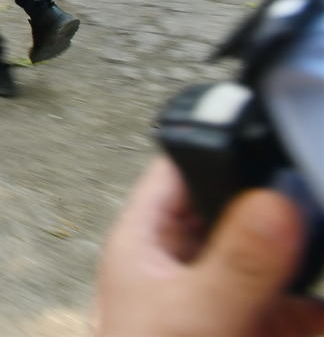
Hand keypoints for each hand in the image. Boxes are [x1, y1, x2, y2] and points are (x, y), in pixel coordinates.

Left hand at [98, 159, 323, 336]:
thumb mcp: (194, 314)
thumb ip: (236, 262)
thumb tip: (273, 202)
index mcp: (146, 243)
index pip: (178, 169)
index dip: (219, 146)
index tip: (274, 135)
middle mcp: (184, 264)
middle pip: (234, 207)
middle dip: (276, 200)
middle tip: (315, 196)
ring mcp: (219, 296)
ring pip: (269, 256)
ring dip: (302, 251)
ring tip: (322, 234)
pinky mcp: (253, 330)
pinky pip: (296, 306)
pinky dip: (318, 301)